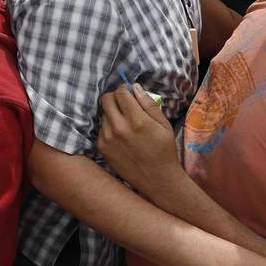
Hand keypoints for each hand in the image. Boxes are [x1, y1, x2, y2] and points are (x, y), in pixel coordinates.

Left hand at [98, 83, 180, 198]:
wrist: (157, 178)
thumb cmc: (164, 150)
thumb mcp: (163, 125)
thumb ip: (148, 104)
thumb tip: (134, 87)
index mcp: (137, 120)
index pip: (120, 92)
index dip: (125, 90)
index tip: (129, 93)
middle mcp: (119, 128)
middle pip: (106, 99)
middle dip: (115, 98)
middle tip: (123, 104)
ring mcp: (108, 138)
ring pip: (103, 113)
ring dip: (112, 113)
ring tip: (125, 123)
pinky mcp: (102, 147)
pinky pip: (101, 128)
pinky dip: (109, 127)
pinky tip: (121, 136)